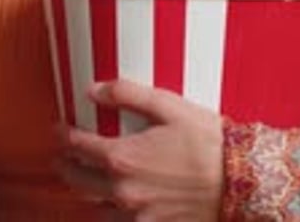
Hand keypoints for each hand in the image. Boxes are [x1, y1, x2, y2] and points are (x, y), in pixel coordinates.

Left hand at [57, 79, 222, 220]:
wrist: (241, 181)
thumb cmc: (206, 141)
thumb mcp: (167, 105)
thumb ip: (126, 93)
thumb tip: (94, 89)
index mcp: (122, 158)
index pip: (77, 147)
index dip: (63, 136)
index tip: (59, 129)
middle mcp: (124, 191)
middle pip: (78, 181)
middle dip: (66, 166)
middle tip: (61, 157)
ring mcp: (138, 216)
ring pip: (95, 210)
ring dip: (86, 195)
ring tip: (85, 183)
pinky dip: (111, 216)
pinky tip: (113, 208)